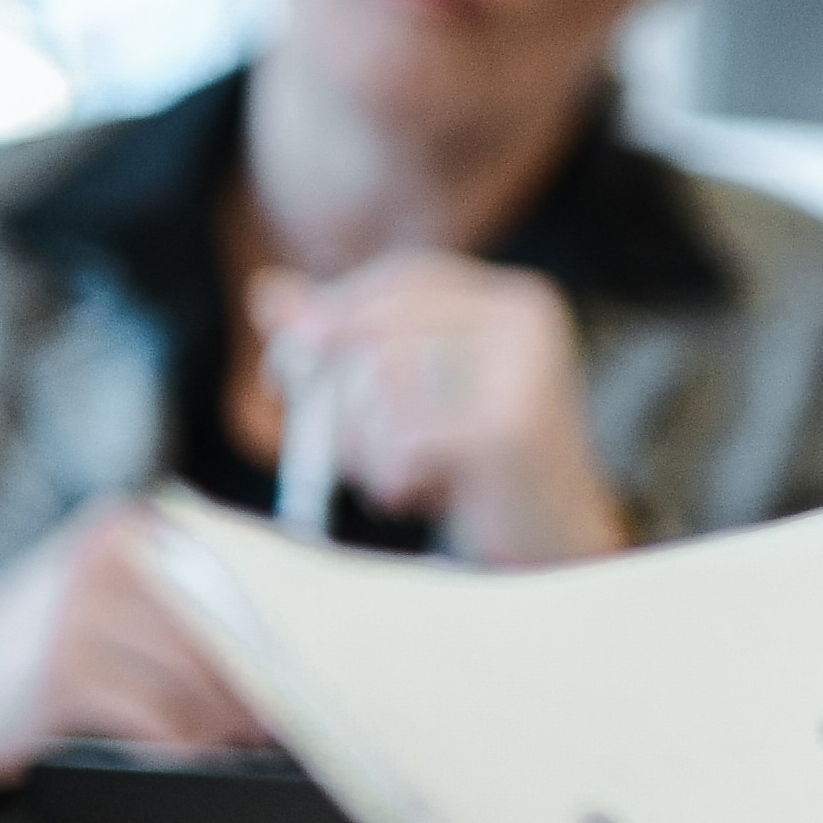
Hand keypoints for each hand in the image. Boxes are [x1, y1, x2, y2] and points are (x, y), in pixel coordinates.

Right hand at [0, 499, 273, 797]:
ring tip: (240, 741)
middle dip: (264, 680)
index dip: (290, 624)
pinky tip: (192, 757)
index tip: (324, 664)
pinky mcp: (64, 673)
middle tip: (291, 717)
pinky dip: (185, 746)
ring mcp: (83, 611)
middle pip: (232, 626)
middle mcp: (113, 555)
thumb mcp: (124, 595)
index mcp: (139, 525)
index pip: (246, 567)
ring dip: (229, 722)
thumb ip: (200, 593)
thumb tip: (301, 638)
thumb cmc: (62, 644)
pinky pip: (159, 719)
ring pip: (201, 679)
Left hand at [248, 254, 627, 564]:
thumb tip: (268, 292)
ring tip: (395, 476)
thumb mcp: (411, 393)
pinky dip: (390, 477)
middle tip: (335, 445)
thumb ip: (345, 338)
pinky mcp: (507, 430)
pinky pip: (402, 438)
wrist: (554, 546)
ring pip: (383, 381)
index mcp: (516, 302)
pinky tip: (416, 498)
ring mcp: (523, 373)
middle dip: (337, 391)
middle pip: (382, 327)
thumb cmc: (475, 468)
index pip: (407, 276)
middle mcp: (528, 323)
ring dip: (366, 445)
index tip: (286, 361)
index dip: (337, 310)